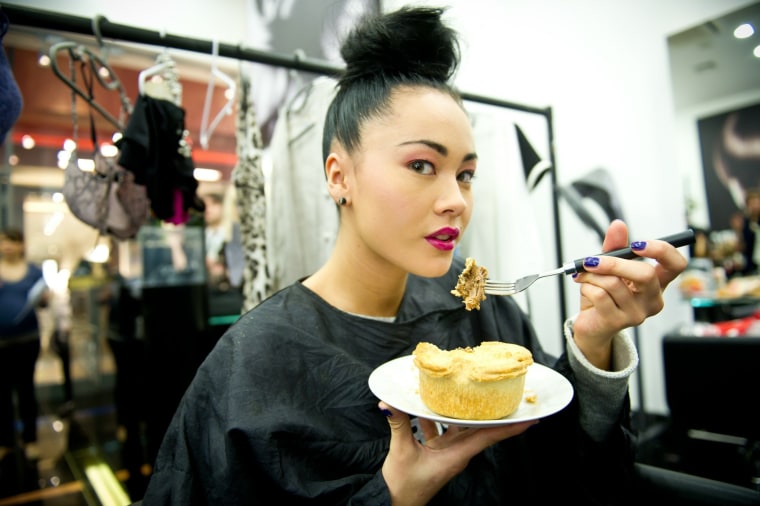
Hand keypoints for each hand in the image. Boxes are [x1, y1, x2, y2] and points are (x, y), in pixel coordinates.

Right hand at [379, 401, 535, 504]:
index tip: (530, 419)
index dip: (510, 428)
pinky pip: (442, 430)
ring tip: (471, 393)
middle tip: (506, 396)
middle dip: (494, 415)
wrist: (393, 502)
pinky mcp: (435, 452)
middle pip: (481, 430)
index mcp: (456, 456)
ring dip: (465, 412)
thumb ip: (399, 424)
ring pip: (462, 428)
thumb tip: (389, 403)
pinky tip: (429, 405)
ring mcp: (447, 452)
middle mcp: (456, 453)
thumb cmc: (403, 486)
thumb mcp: (401, 452)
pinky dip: (438, 418)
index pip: (489, 437)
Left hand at [571, 219, 688, 368]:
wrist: (591, 325)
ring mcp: (638, 313)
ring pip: (614, 283)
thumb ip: (614, 247)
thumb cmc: (603, 295)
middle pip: (645, 274)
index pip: (677, 264)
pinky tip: (585, 289)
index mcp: (657, 283)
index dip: (662, 251)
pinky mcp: (619, 322)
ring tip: (583, 276)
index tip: (637, 244)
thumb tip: (618, 225)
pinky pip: (600, 295)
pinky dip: (586, 287)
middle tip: (592, 259)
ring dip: (592, 275)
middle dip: (614, 262)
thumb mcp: (609, 268)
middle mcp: (652, 299)